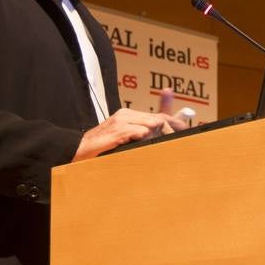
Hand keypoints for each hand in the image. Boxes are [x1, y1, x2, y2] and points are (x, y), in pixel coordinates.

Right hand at [70, 90, 192, 161]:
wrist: (79, 150)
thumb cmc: (101, 148)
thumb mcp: (124, 140)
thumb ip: (141, 137)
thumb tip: (159, 137)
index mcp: (129, 115)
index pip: (158, 114)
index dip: (174, 121)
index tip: (185, 128)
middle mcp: (126, 114)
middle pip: (158, 119)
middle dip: (170, 130)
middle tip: (176, 141)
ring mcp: (121, 121)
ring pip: (151, 124)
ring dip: (158, 136)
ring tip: (159, 146)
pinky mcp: (117, 131)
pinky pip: (139, 132)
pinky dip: (144, 138)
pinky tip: (142, 145)